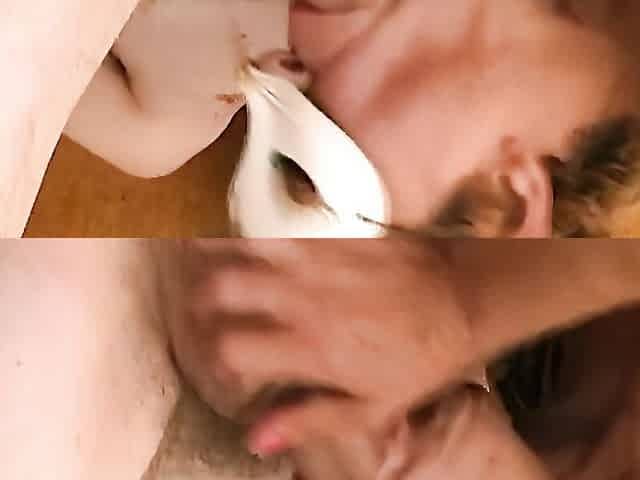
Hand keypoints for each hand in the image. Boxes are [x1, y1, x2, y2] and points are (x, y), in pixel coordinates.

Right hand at [172, 239, 480, 449]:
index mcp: (312, 347)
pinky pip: (287, 220)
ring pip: (249, 242)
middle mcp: (307, 300)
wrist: (463, 301)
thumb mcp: (371, 408)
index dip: (217, 355)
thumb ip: (309, 420)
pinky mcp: (337, 232)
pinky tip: (260, 230)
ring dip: (225, 246)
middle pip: (226, 286)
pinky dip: (264, 224)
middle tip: (205, 301)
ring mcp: (321, 260)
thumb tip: (256, 438)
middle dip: (203, 295)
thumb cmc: (422, 359)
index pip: (234, 347)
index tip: (226, 359)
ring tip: (211, 251)